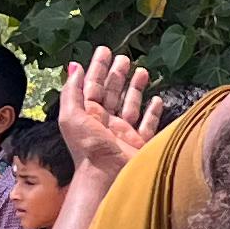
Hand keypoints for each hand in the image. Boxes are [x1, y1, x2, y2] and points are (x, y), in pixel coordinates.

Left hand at [57, 48, 159, 181]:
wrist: (108, 177)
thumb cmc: (88, 148)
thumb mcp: (72, 117)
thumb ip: (72, 92)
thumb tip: (73, 67)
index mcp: (88, 115)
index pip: (93, 86)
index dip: (97, 67)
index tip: (105, 50)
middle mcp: (106, 122)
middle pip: (112, 93)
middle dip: (117, 74)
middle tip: (124, 57)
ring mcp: (124, 133)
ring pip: (130, 105)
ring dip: (135, 88)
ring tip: (142, 71)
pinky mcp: (140, 144)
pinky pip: (148, 125)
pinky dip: (152, 112)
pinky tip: (157, 99)